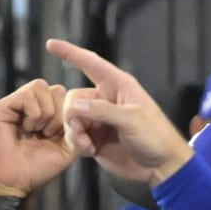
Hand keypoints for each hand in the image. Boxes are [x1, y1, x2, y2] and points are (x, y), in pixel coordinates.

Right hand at [0, 78, 74, 196]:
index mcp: (45, 114)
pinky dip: (33, 112)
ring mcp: (15, 104)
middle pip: (56, 89)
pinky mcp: (2, 106)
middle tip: (47, 134)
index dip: (68, 114)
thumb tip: (84, 111)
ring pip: (41, 86)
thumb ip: (80, 131)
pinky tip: (26, 128)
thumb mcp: (67, 150)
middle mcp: (29, 106)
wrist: (12, 183)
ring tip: (36, 131)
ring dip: (45, 112)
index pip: (66, 96)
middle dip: (58, 113)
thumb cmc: (36, 170)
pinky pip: (27, 94)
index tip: (58, 137)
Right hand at [46, 38, 193, 185]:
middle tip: (82, 131)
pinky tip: (90, 151)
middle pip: (74, 99)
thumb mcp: (131, 119)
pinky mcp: (94, 138)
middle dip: (72, 116)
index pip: (90, 63)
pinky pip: (74, 136)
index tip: (51, 44)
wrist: (159, 165)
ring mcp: (98, 120)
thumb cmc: (155, 136)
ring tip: (88, 145)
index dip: (70, 53)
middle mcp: (105, 100)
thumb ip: (102, 111)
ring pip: (71, 119)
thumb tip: (73, 107)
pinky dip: (77, 144)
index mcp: (118, 85)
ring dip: (74, 133)